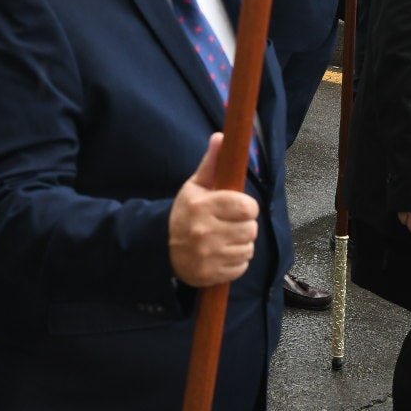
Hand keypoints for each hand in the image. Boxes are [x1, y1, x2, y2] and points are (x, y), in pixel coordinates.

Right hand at [169, 133, 259, 287]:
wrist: (159, 248)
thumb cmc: (184, 213)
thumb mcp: (194, 186)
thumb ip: (211, 163)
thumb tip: (221, 136)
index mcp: (203, 207)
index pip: (247, 207)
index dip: (246, 207)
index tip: (237, 207)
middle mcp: (205, 232)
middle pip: (251, 229)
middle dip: (243, 226)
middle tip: (228, 224)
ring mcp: (208, 256)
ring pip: (248, 248)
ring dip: (240, 244)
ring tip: (223, 239)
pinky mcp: (211, 274)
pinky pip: (241, 267)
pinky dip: (235, 261)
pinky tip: (221, 254)